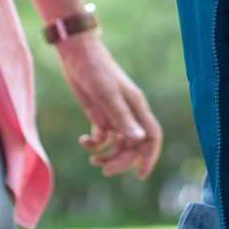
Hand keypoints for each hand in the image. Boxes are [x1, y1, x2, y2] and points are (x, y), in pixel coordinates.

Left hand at [55, 34, 163, 178]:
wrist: (77, 53)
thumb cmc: (95, 70)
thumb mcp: (107, 95)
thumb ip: (122, 118)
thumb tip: (139, 140)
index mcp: (137, 108)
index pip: (151, 138)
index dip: (148, 157)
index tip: (139, 175)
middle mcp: (129, 114)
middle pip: (134, 146)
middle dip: (122, 161)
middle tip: (105, 170)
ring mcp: (114, 115)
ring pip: (119, 144)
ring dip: (108, 156)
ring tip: (94, 161)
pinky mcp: (100, 114)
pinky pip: (103, 137)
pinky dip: (94, 144)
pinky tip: (83, 140)